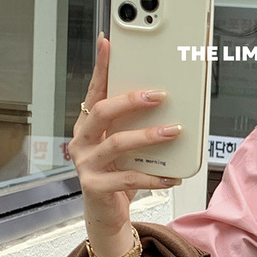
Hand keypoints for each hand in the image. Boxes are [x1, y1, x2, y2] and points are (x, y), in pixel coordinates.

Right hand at [69, 33, 182, 246]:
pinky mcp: (95, 186)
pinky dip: (153, 177)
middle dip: (131, 100)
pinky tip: (172, 175)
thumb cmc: (120, 173)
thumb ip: (138, 125)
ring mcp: (85, 164)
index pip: (95, 90)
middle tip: (159, 95)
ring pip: (117, 143)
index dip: (101, 67)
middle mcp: (82, 140)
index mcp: (89, 125)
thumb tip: (167, 102)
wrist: (108, 213)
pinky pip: (127, 178)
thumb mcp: (129, 145)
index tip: (108, 43)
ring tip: (174, 131)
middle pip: (102, 112)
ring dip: (149, 136)